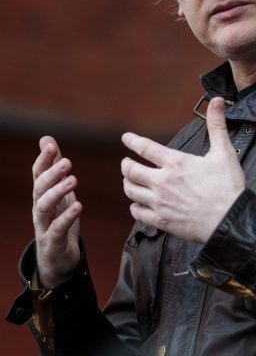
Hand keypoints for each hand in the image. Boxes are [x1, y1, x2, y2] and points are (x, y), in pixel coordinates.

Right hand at [32, 137, 82, 288]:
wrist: (56, 257)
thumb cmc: (57, 218)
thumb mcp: (58, 190)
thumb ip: (53, 166)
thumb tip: (46, 138)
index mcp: (42, 194)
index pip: (38, 174)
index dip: (43, 159)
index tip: (50, 145)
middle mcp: (39, 208)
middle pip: (39, 188)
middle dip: (51, 174)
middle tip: (68, 162)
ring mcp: (43, 225)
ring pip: (44, 207)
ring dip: (57, 192)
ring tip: (74, 180)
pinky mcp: (52, 241)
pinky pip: (57, 228)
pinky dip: (67, 217)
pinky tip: (78, 206)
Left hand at [120, 97, 245, 243]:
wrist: (229, 220)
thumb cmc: (228, 186)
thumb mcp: (224, 152)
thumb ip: (217, 125)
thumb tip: (218, 101)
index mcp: (176, 163)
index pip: (145, 147)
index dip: (132, 141)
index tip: (126, 138)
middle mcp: (162, 181)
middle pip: (131, 171)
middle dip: (126, 165)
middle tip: (126, 163)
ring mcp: (159, 202)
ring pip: (131, 191)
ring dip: (128, 184)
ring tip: (129, 181)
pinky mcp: (161, 220)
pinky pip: (137, 213)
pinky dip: (134, 207)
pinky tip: (137, 204)